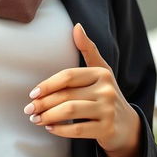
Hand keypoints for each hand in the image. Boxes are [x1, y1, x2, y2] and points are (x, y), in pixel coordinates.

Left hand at [24, 23, 140, 156]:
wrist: (128, 126)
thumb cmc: (106, 93)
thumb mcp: (101, 70)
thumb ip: (88, 49)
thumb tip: (77, 26)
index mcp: (102, 73)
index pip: (68, 76)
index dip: (48, 84)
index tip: (33, 93)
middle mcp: (107, 90)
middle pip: (66, 94)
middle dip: (43, 103)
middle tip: (29, 109)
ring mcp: (108, 111)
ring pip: (70, 111)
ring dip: (48, 116)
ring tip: (36, 119)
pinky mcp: (108, 130)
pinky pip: (78, 130)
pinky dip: (60, 130)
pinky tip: (50, 128)